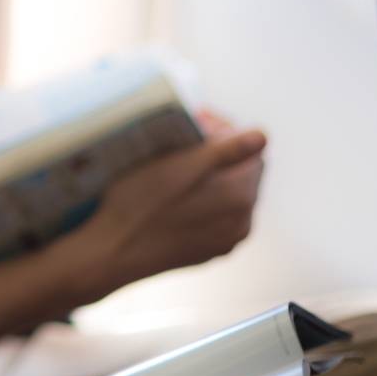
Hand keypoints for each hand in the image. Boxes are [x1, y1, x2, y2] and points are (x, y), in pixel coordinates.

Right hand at [81, 129, 266, 289]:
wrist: (113, 252)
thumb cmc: (139, 204)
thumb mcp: (178, 166)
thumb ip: (226, 151)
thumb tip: (263, 136)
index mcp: (240, 195)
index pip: (252, 150)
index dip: (225, 132)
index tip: (195, 123)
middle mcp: (242, 221)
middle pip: (244, 172)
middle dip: (220, 153)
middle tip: (183, 142)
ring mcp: (227, 239)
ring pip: (232, 195)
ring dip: (213, 177)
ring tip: (178, 168)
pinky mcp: (211, 251)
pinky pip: (219, 216)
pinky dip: (206, 201)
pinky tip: (178, 197)